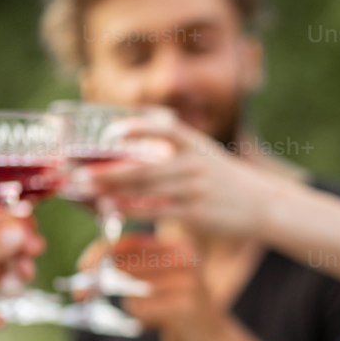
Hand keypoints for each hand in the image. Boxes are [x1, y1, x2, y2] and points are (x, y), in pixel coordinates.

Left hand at [77, 233, 228, 340]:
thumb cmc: (177, 309)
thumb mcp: (158, 281)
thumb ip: (131, 267)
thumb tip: (89, 265)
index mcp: (178, 245)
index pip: (131, 241)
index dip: (102, 251)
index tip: (82, 265)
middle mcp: (185, 258)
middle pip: (127, 264)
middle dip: (98, 280)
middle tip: (81, 294)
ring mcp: (188, 281)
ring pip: (131, 290)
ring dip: (130, 305)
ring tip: (152, 313)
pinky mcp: (186, 306)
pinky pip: (141, 309)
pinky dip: (140, 319)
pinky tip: (158, 324)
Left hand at [78, 123, 277, 239]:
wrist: (262, 205)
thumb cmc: (224, 181)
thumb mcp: (204, 155)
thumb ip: (173, 150)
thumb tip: (131, 146)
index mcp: (195, 144)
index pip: (165, 128)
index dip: (139, 128)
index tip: (113, 131)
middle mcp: (194, 163)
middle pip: (143, 167)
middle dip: (107, 171)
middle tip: (77, 173)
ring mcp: (195, 189)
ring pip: (147, 190)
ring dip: (112, 192)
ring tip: (86, 192)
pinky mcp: (196, 213)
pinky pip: (158, 212)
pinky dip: (133, 211)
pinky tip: (113, 211)